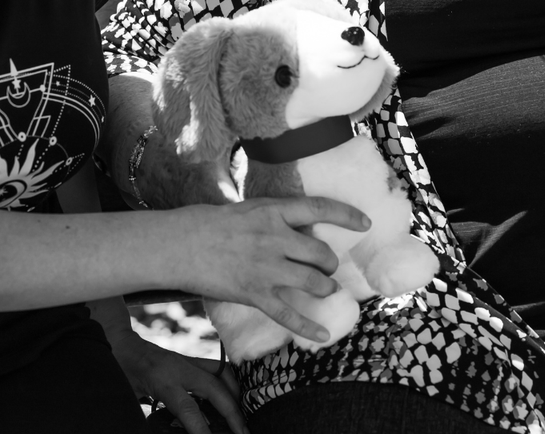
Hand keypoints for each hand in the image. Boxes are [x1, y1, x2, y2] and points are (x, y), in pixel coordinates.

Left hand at [108, 328, 248, 433]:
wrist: (118, 343)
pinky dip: (229, 381)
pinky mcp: (189, 359)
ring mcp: (186, 361)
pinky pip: (216, 368)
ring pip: (221, 373)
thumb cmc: (121, 372)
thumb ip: (148, 416)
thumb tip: (168, 429)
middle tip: (244, 433)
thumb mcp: (130, 398)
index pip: (189, 409)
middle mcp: (179, 368)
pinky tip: (234, 395)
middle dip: (232, 413)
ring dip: (236, 394)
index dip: (202, 430)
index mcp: (163, 381)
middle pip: (215, 389)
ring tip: (243, 415)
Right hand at [180, 196, 370, 345]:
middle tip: (326, 268)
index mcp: (273, 212)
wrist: (180, 244)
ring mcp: (267, 268)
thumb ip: (273, 218)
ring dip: (325, 288)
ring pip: (314, 283)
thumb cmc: (209, 223)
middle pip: (322, 253)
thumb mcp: (247, 209)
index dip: (347, 215)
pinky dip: (309, 328)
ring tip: (324, 289)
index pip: (320, 208)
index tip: (365, 223)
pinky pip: (290, 315)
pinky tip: (323, 335)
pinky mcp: (255, 294)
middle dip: (329, 264)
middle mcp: (276, 238)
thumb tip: (296, 228)